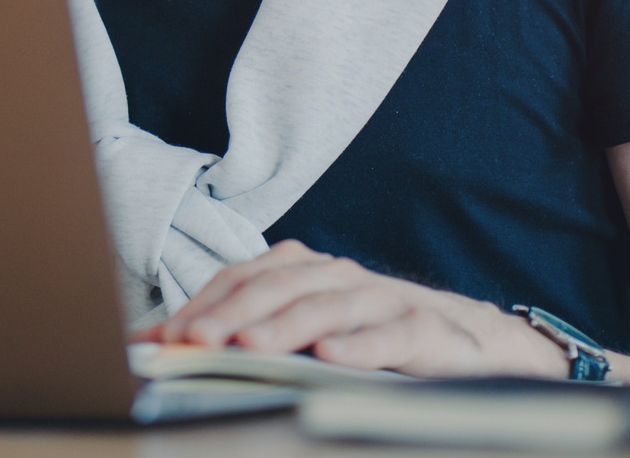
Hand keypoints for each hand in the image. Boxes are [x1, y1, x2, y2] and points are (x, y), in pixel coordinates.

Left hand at [143, 240, 569, 378]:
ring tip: (250, 345)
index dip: (205, 303)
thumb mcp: (305, 333)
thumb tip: (164, 343)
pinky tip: (330, 357)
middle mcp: (339, 276)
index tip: (167, 334)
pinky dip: (358, 345)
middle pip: (278, 286)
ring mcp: (383, 299)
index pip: (244, 278)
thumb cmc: (368, 335)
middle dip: (233, 312)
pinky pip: (389, 335)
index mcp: (305, 271)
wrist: (465, 342)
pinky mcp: (424, 329)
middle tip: (198, 339)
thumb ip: (245, 333)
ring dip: (285, 326)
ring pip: (327, 306)